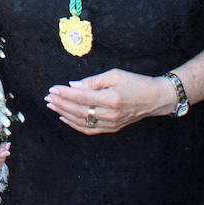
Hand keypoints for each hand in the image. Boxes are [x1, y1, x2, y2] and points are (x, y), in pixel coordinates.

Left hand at [45, 68, 174, 135]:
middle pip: (79, 110)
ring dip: (64, 113)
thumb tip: (73, 85)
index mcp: (111, 98)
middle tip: (48, 97)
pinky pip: (89, 129)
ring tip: (52, 105)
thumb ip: (93, 81)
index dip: (65, 94)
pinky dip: (75, 124)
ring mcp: (111, 124)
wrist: (156, 98)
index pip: (82, 97)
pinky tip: (65, 117)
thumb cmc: (136, 83)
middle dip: (61, 103)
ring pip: (82, 122)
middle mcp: (110, 114)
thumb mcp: (115, 75)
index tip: (52, 89)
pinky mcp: (112, 128)